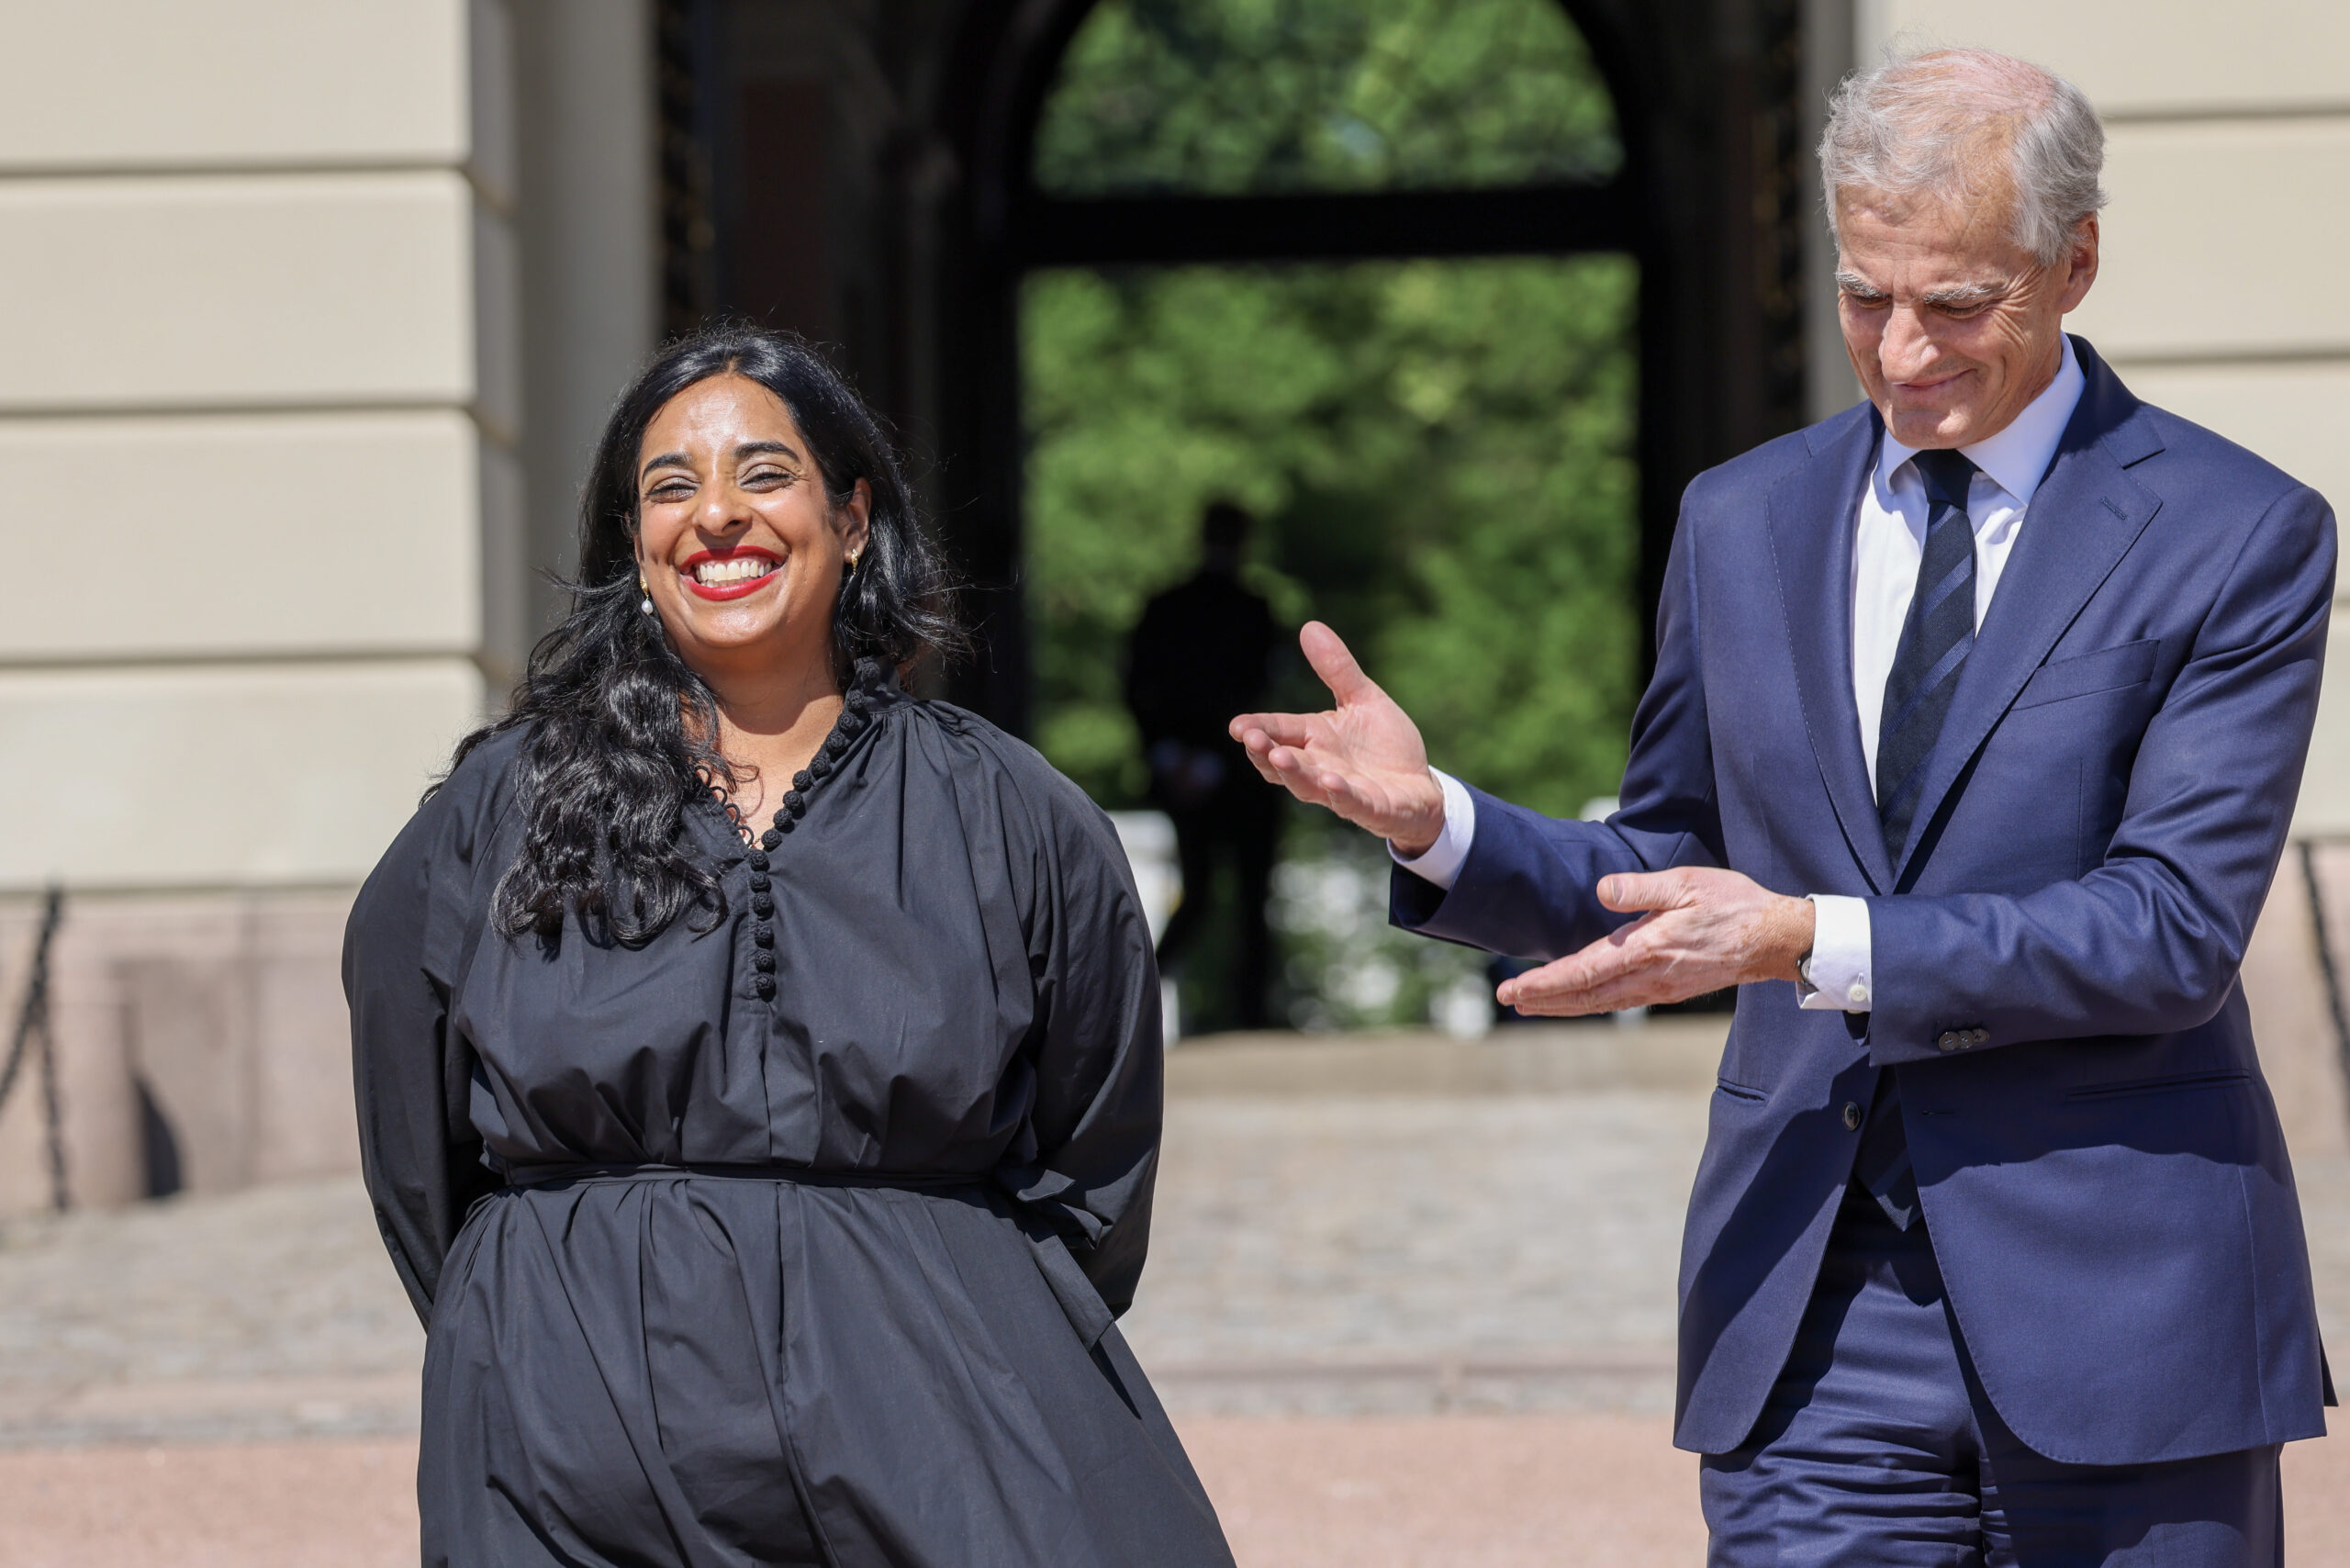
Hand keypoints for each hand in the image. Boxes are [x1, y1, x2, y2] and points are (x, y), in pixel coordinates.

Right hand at [1230, 623, 1446, 854]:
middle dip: (1266, 752)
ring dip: (1293, 773)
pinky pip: (1351, 803)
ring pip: (1308, 786)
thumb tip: (1309, 626)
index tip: (1238, 726)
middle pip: (1284, 763)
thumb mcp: (1363, 699)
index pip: (1281, 731)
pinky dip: (1339, 794)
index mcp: (1315, 739)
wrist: (1420, 785)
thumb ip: (1337, 669)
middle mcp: (1321, 766)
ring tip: (1279, 757)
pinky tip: (1330, 782)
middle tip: (1251, 739)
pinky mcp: (1371, 807)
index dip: (1258, 730)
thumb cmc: (1384, 745)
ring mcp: (1342, 790)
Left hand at [1497, 868, 1815, 1015]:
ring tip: (1532, 1003)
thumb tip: (1604, 889)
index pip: (1582, 972)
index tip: (1513, 989)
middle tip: (1507, 998)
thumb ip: (1642, 889)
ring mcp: (1660, 988)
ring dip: (1564, 1004)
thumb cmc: (1732, 904)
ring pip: (1601, 1001)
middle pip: (1584, 994)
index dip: (1544, 982)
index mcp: (1646, 949)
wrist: (1775, 939)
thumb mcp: (1686, 884)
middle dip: (1543, 998)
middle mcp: (1649, 976)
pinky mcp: (1670, 989)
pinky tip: (1579, 1000)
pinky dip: (1592, 1002)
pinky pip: (1621, 1000)